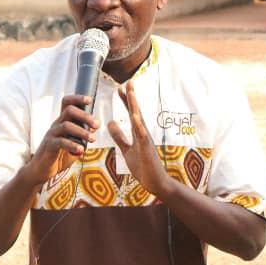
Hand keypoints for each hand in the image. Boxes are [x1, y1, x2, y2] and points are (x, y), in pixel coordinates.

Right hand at [23, 94, 96, 185]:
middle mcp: (56, 125)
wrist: (42, 170)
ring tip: (92, 139)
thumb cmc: (59, 156)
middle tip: (97, 125)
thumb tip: (95, 126)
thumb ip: (83, 135)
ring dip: (82, 132)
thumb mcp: (75, 144)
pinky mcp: (49, 146)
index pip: (67, 103)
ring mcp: (51, 135)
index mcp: (62, 122)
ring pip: (66, 125)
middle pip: (69, 110)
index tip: (90, 100)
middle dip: (85, 115)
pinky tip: (81, 150)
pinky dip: (72, 145)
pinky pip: (60, 142)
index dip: (77, 99)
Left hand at [108, 79, 170, 197]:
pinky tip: (134, 116)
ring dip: (135, 106)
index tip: (120, 87)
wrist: (156, 183)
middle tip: (128, 81)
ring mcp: (146, 140)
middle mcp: (143, 133)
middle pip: (136, 112)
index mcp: (138, 133)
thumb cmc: (143, 167)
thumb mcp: (126, 150)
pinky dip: (138, 125)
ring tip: (130, 93)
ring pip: (139, 120)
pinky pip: (142, 136)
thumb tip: (110, 122)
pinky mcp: (147, 149)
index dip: (125, 101)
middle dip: (131, 97)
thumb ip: (119, 136)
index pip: (131, 113)